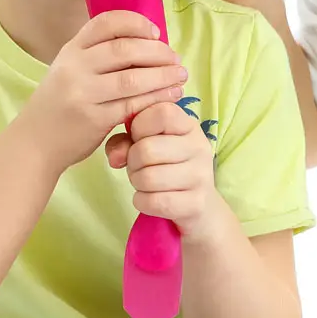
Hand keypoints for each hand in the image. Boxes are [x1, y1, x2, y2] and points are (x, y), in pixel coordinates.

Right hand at [21, 11, 187, 173]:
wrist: (34, 142)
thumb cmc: (59, 104)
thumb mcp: (68, 70)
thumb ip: (96, 55)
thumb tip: (145, 41)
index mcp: (71, 50)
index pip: (105, 23)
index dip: (135, 23)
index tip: (155, 33)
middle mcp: (74, 67)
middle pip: (124, 49)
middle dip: (157, 52)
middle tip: (176, 58)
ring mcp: (83, 93)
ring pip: (132, 78)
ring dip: (163, 76)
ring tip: (180, 76)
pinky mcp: (94, 119)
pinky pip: (132, 104)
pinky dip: (155, 98)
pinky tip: (170, 96)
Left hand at [105, 101, 223, 239]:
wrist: (197, 204)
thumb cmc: (166, 166)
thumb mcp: (147, 144)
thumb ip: (125, 141)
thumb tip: (116, 157)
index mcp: (188, 125)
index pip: (160, 113)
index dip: (139, 127)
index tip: (140, 138)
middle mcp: (199, 146)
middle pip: (147, 149)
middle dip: (132, 162)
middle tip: (138, 167)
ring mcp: (200, 175)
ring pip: (148, 178)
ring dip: (137, 183)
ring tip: (145, 182)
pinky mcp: (196, 203)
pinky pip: (154, 201)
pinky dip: (142, 202)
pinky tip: (149, 199)